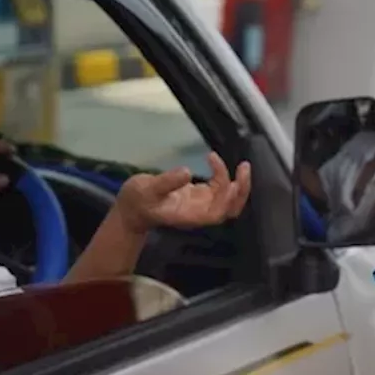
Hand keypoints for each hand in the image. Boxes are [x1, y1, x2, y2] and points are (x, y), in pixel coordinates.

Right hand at [114, 152, 251, 234]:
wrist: (131, 208)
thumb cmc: (137, 201)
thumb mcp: (147, 190)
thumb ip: (166, 182)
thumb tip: (186, 172)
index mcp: (190, 215)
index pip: (217, 213)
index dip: (227, 199)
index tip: (229, 181)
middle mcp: (199, 212)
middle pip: (229, 208)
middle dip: (241, 191)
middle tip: (244, 168)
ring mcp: (200, 204)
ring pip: (227, 197)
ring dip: (236, 181)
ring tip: (240, 164)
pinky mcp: (198, 195)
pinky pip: (217, 187)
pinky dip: (221, 174)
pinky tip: (213, 159)